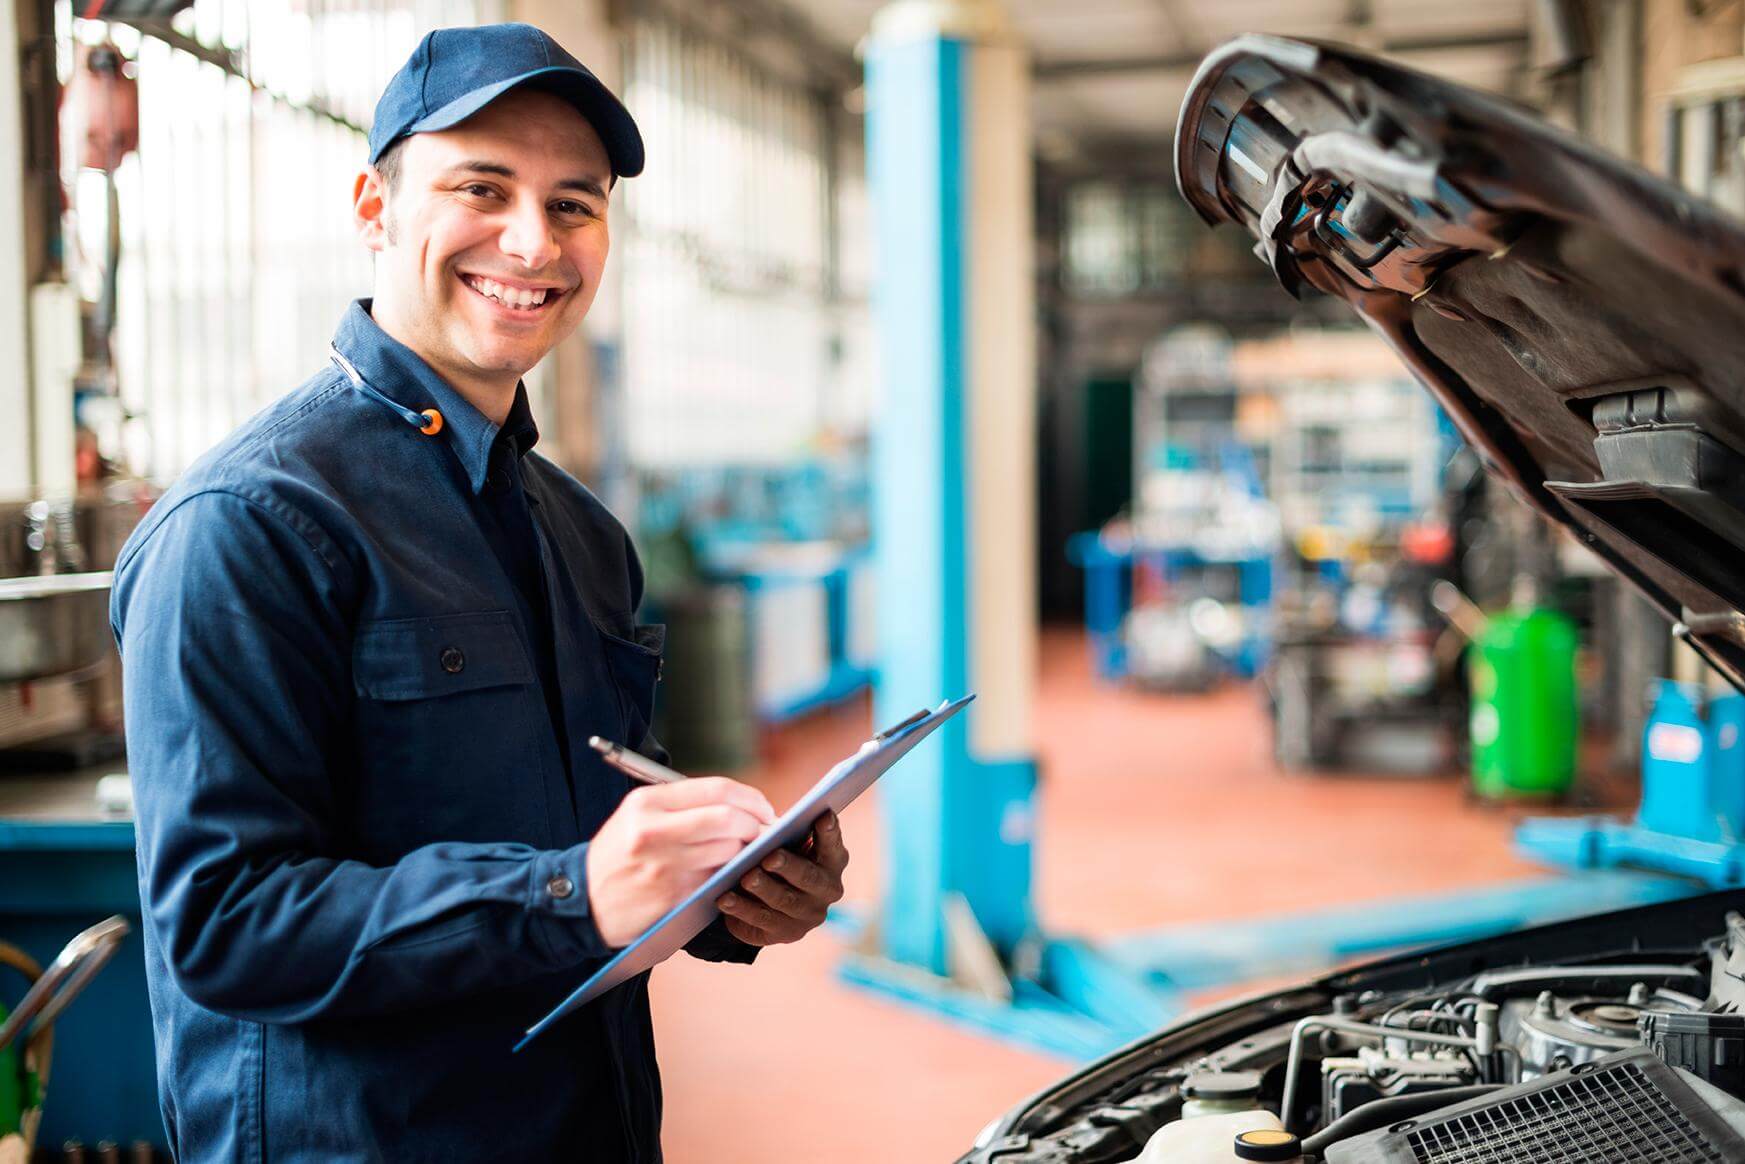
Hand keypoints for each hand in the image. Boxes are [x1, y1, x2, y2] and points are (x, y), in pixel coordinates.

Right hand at [587, 777, 775, 947]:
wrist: (581, 901)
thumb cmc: (619, 855)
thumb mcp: (638, 817)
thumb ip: (684, 806)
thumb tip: (741, 805)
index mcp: (648, 803)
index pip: (717, 790)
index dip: (751, 798)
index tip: (764, 809)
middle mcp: (654, 830)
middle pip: (728, 818)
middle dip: (757, 825)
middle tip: (766, 833)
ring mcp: (664, 866)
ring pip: (728, 850)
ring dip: (748, 853)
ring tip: (750, 853)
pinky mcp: (672, 897)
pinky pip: (718, 879)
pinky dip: (732, 875)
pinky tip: (732, 874)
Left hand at [716, 811, 847, 945]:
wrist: (766, 900)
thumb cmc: (779, 859)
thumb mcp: (785, 844)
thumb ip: (784, 836)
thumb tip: (763, 830)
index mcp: (832, 861)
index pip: (833, 845)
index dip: (829, 832)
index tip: (822, 815)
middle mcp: (828, 889)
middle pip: (809, 877)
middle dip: (789, 866)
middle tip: (770, 857)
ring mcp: (809, 914)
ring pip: (785, 900)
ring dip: (764, 888)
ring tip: (746, 877)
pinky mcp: (787, 933)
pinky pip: (762, 920)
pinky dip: (742, 908)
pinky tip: (725, 898)